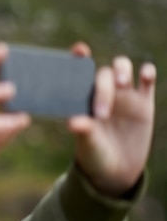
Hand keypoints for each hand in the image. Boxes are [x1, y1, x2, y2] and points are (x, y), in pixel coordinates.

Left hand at [69, 54, 155, 196]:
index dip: (78, 58)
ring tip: (121, 83)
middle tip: (103, 113)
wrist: (115, 171)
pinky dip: (147, 73)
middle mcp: (101, 92)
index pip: (78, 72)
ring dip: (122, 69)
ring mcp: (123, 95)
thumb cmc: (94, 155)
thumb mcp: (87, 144)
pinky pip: (146, 81)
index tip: (80, 49)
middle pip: (102, 73)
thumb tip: (74, 122)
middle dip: (103, 87)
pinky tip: (145, 75)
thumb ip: (84, 131)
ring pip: (122, 68)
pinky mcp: (143, 102)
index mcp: (82, 98)